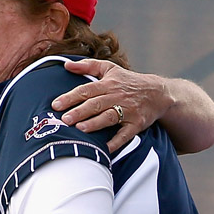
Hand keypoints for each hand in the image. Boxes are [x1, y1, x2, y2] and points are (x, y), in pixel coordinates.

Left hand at [51, 59, 172, 152]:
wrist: (158, 93)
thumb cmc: (127, 81)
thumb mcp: (109, 68)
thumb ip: (87, 66)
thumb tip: (65, 65)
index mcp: (108, 84)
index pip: (86, 90)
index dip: (70, 97)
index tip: (56, 104)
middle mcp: (117, 96)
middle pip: (95, 104)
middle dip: (79, 112)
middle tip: (64, 119)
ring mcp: (127, 111)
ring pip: (109, 117)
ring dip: (95, 124)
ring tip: (80, 129)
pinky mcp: (137, 123)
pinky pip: (126, 134)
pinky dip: (116, 141)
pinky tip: (105, 148)